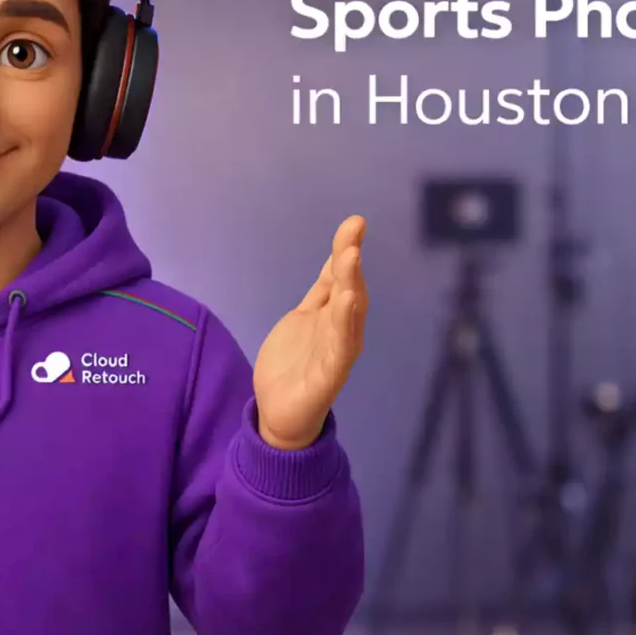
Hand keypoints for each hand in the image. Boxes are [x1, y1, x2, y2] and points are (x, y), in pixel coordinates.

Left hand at [254, 216, 367, 449]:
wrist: (280, 413)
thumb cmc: (294, 365)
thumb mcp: (304, 317)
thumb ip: (322, 292)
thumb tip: (338, 256)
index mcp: (334, 315)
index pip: (340, 277)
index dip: (346, 248)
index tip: (355, 221)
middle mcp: (342, 329)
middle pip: (349, 289)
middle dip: (350, 259)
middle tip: (354, 230)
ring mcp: (338, 351)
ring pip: (349, 313)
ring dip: (351, 284)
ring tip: (351, 257)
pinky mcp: (331, 374)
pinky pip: (341, 345)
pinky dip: (347, 323)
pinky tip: (349, 301)